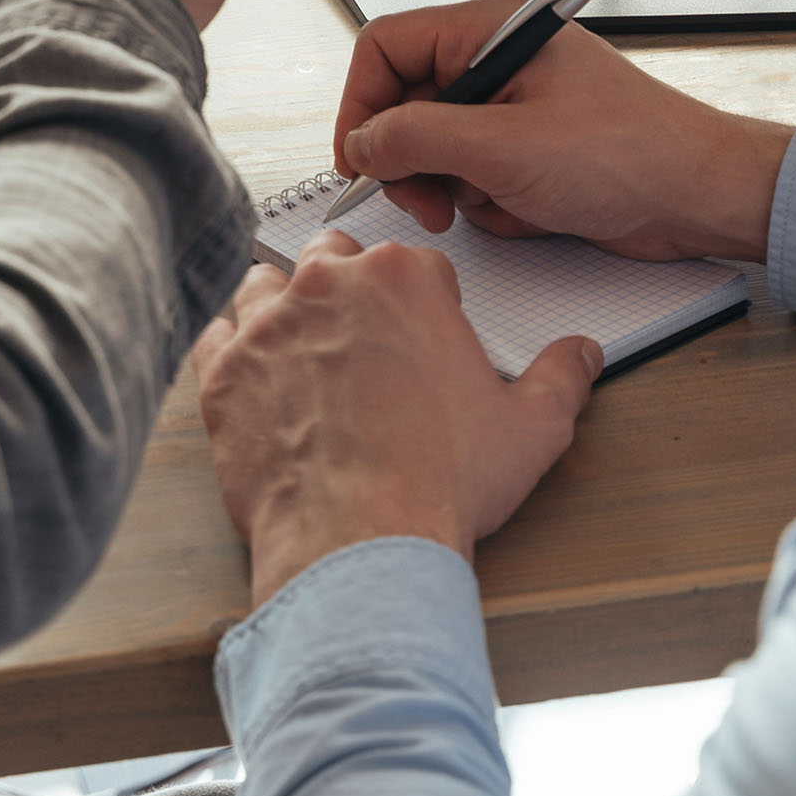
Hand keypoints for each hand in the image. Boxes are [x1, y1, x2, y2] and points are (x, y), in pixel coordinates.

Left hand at [194, 234, 601, 605]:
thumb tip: (581, 355)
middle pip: (333, 255)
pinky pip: (214, 336)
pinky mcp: (222, 372)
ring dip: (283, 308)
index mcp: (403, 279)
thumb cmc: (441, 482)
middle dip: (348, 287)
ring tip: (304, 352)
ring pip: (265, 284)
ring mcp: (266, 324)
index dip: (424, 302)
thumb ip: (561, 378)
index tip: (425, 337)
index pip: (415, 263)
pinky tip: (254, 378)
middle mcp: (327, 285)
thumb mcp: (532, 429)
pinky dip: (231, 351)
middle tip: (364, 339)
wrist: (361, 540)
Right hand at [335, 0, 793, 261]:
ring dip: (454, 188)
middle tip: (425, 201)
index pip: (385, 47)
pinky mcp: (526, 149)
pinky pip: (471, 176)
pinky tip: (531, 210)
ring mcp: (510, 106)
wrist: (699, 196)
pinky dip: (489, 203)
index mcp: (489, 29)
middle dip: (411, 160)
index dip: (360, 104)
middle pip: (403, 103)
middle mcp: (495, 59)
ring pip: (434, 148)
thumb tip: (362, 143)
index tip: (358, 159)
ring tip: (496, 203)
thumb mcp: (504, 147)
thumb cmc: (630, 153)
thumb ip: (417, 139)